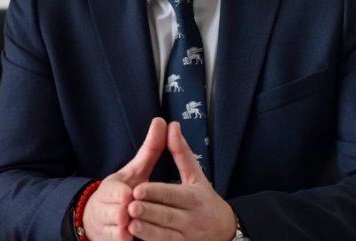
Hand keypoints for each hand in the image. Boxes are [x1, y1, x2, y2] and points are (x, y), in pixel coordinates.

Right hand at [83, 117, 166, 240]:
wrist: (96, 218)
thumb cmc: (123, 191)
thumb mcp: (136, 170)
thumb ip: (150, 149)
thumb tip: (161, 121)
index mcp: (111, 187)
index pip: (115, 190)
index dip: (123, 194)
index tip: (129, 195)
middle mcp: (105, 207)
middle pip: (115, 211)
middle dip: (123, 214)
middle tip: (131, 214)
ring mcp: (105, 227)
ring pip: (115, 231)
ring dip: (123, 232)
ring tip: (131, 231)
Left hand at [127, 122, 235, 240]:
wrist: (226, 232)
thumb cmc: (205, 200)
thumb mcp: (196, 177)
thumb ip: (181, 153)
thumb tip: (171, 125)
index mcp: (194, 198)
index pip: (173, 195)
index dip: (155, 193)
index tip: (137, 189)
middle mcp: (192, 219)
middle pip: (168, 216)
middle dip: (148, 212)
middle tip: (129, 207)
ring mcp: (188, 237)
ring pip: (166, 235)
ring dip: (147, 231)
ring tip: (130, 224)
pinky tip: (137, 239)